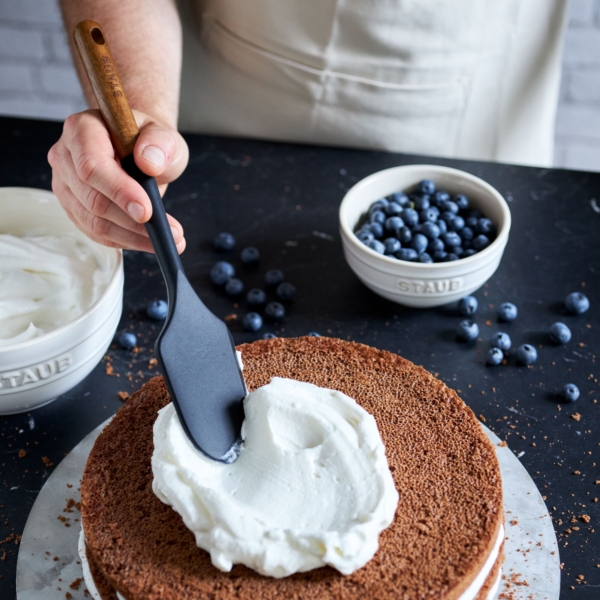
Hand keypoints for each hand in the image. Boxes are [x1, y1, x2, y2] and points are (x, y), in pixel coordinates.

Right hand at [48, 109, 188, 252]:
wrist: (140, 149)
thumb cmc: (148, 140)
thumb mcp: (163, 134)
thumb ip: (159, 142)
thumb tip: (149, 162)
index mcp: (82, 130)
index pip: (92, 166)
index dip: (119, 191)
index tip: (147, 211)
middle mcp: (66, 157)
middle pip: (93, 199)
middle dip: (132, 222)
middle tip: (168, 232)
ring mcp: (67, 185)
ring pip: (93, 222)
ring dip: (131, 237)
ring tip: (165, 239)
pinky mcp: (74, 207)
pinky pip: (95, 232)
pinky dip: (124, 240)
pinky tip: (146, 241)